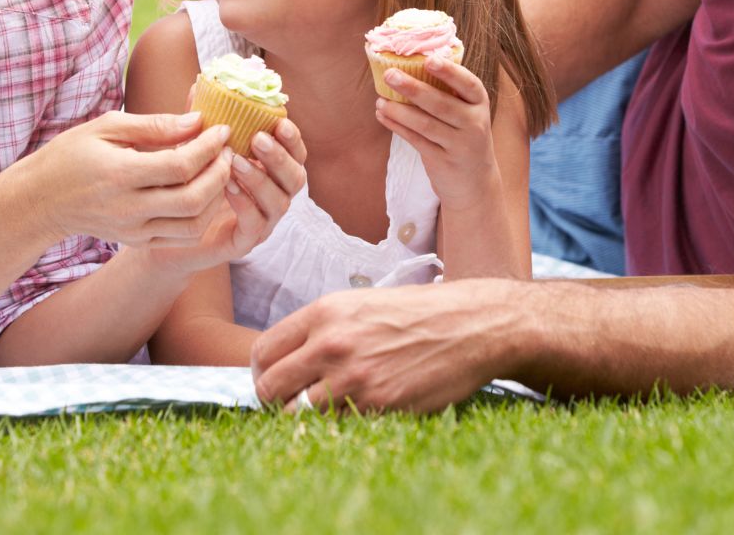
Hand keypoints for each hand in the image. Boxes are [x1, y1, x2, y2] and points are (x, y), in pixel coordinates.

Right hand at [29, 111, 231, 247]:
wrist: (42, 199)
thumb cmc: (73, 154)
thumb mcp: (108, 126)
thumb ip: (155, 125)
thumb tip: (198, 121)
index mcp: (119, 175)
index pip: (180, 166)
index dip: (209, 148)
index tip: (222, 129)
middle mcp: (128, 208)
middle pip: (193, 199)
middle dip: (221, 173)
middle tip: (228, 150)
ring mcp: (133, 230)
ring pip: (193, 224)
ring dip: (217, 197)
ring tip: (221, 170)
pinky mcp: (136, 241)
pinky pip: (181, 236)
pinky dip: (202, 215)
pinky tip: (206, 191)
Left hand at [149, 118, 307, 274]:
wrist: (169, 227)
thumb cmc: (190, 182)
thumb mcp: (196, 148)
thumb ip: (204, 121)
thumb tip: (200, 83)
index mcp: (271, 171)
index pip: (296, 153)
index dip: (293, 139)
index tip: (279, 122)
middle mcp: (274, 195)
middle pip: (296, 178)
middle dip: (280, 157)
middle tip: (258, 139)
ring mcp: (263, 221)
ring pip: (279, 202)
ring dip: (261, 179)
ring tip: (236, 162)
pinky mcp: (245, 242)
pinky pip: (255, 225)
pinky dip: (245, 205)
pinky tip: (228, 188)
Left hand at [251, 280, 516, 412]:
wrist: (471, 326)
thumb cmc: (418, 315)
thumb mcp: (361, 305)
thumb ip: (321, 330)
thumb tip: (287, 361)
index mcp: (324, 312)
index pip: (263, 351)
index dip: (263, 371)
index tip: (274, 380)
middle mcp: (331, 343)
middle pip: (269, 387)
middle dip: (274, 400)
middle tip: (291, 403)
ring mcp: (353, 378)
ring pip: (297, 415)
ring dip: (305, 419)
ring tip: (325, 412)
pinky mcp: (378, 406)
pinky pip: (336, 429)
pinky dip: (338, 428)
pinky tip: (355, 415)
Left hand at [373, 57, 499, 209]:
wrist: (475, 181)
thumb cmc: (464, 136)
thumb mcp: (467, 113)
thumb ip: (448, 93)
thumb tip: (410, 66)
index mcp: (479, 104)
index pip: (469, 84)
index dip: (450, 71)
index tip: (429, 60)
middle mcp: (474, 124)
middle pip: (441, 104)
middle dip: (413, 88)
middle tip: (389, 75)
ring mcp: (460, 145)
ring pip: (425, 124)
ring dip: (399, 111)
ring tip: (380, 100)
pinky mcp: (443, 161)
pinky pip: (416, 140)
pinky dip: (398, 127)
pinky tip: (383, 116)